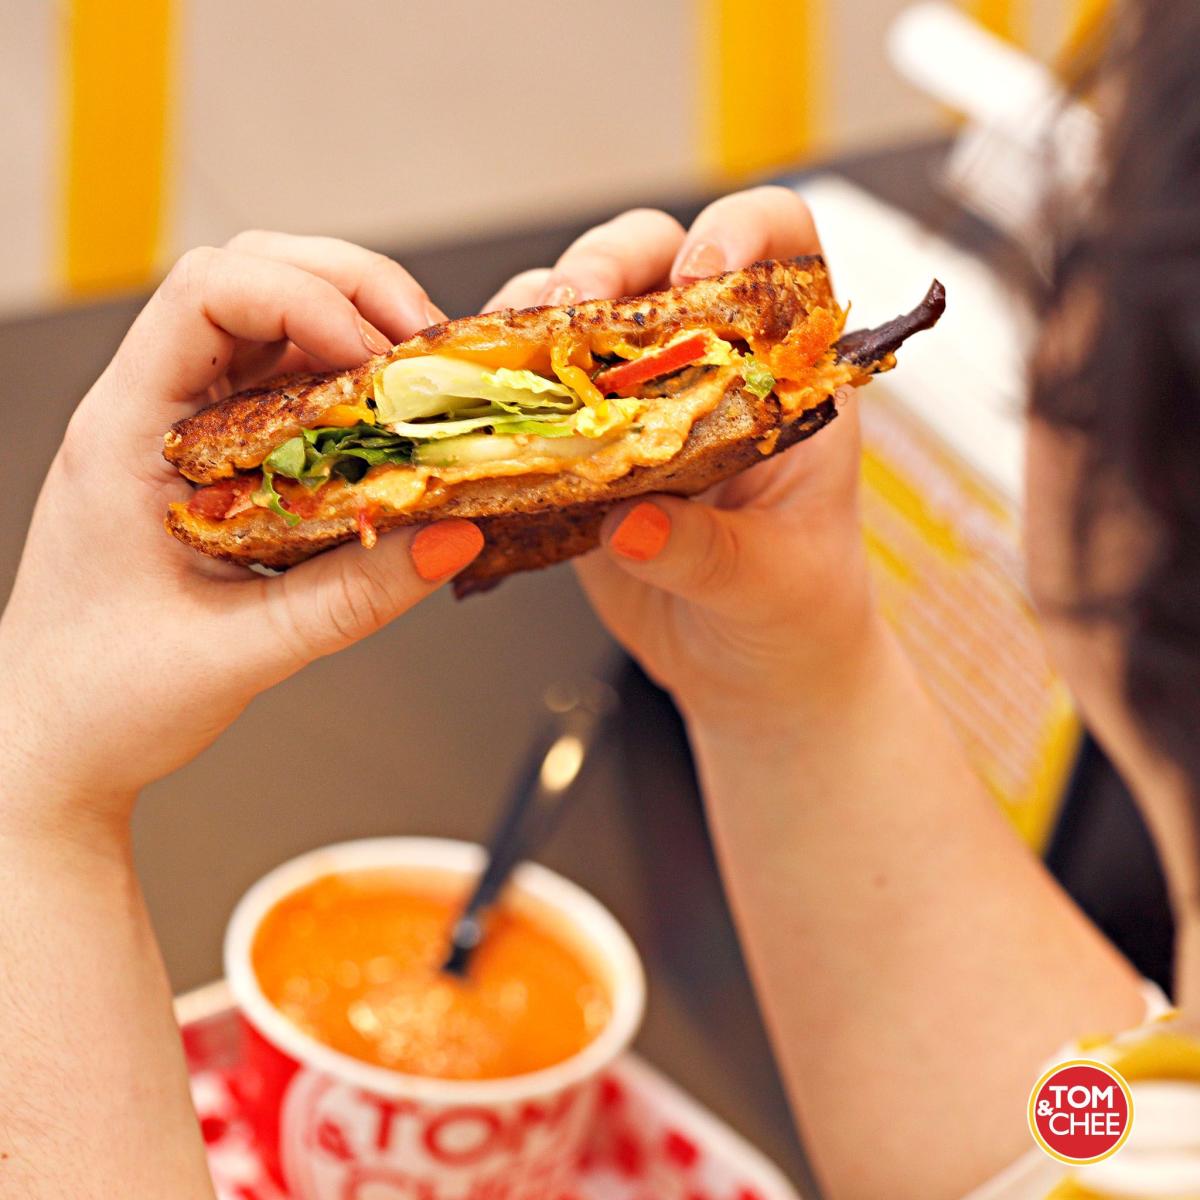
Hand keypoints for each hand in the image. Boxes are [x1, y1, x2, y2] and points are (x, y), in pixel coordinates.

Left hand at [0, 233, 482, 828]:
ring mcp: (185, 433)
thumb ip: (354, 596)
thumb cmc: (101, 697)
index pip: (207, 292)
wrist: (54, 742)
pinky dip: (351, 397)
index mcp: (126, 431)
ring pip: (277, 329)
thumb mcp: (240, 651)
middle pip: (251, 278)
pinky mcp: (218, 465)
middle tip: (426, 349)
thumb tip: (450, 536)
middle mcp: (153, 412)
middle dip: (353, 292)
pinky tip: (389, 435)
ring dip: (359, 338)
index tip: (377, 358)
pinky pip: (291, 395)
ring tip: (421, 387)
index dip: (306, 298)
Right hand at [485, 190, 879, 733]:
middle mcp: (708, 372)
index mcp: (785, 379)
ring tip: (513, 361)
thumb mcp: (772, 585)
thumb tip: (631, 522)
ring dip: (538, 323)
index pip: (781, 253)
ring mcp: (637, 406)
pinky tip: (479, 409)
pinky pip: (532, 396)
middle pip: (656, 260)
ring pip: (580, 317)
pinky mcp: (581, 451)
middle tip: (572, 309)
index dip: (743, 232)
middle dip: (607, 266)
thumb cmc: (797, 616)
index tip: (703, 269)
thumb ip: (706, 552)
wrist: (750, 674)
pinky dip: (499, 392)